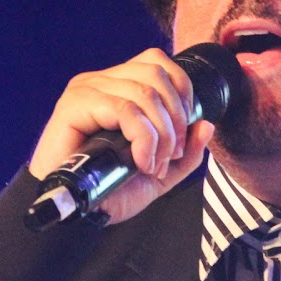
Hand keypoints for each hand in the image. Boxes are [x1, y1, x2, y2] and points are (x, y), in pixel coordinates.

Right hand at [27, 48, 217, 224]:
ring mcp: (86, 90)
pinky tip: (140, 162)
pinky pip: (125, 109)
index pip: (160, 65)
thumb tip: (206, 124)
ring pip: (144, 92)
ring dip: (161, 134)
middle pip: (157, 74)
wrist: (75, 215)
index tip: (182, 139)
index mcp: (118, 87)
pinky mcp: (74, 105)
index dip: (183, 96)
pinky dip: (143, 137)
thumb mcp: (160, 173)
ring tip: (154, 164)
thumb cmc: (109, 191)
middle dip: (176, 119)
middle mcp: (101, 81)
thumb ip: (187, 152)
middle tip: (171, 156)